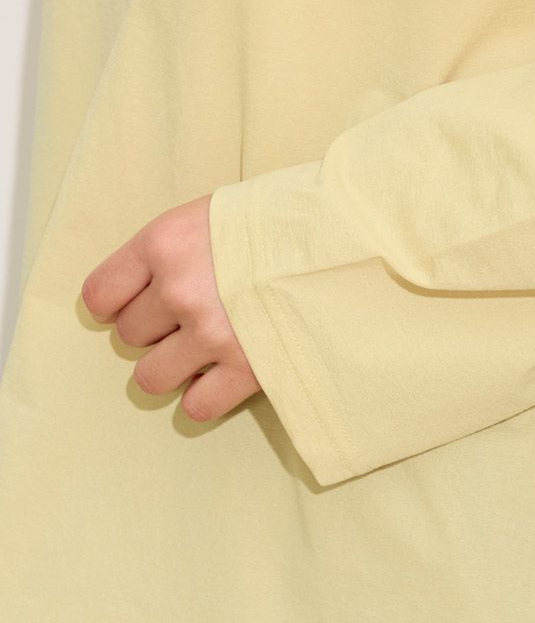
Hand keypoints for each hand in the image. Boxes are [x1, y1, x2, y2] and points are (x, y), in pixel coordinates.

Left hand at [80, 194, 260, 422]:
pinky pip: (197, 407)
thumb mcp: (216, 215)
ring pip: (151, 378)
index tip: (133, 307)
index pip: (100, 294)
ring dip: (171, 371)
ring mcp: (211, 334)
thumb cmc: (282, 226)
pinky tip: (222, 380)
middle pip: (130, 335)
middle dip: (154, 333)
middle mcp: (179, 291)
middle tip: (188, 323)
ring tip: (199, 357)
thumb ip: (177, 249)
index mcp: (164, 244)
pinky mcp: (246, 370)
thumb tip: (151, 287)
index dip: (115, 306)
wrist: (345, 244)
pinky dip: (204, 399)